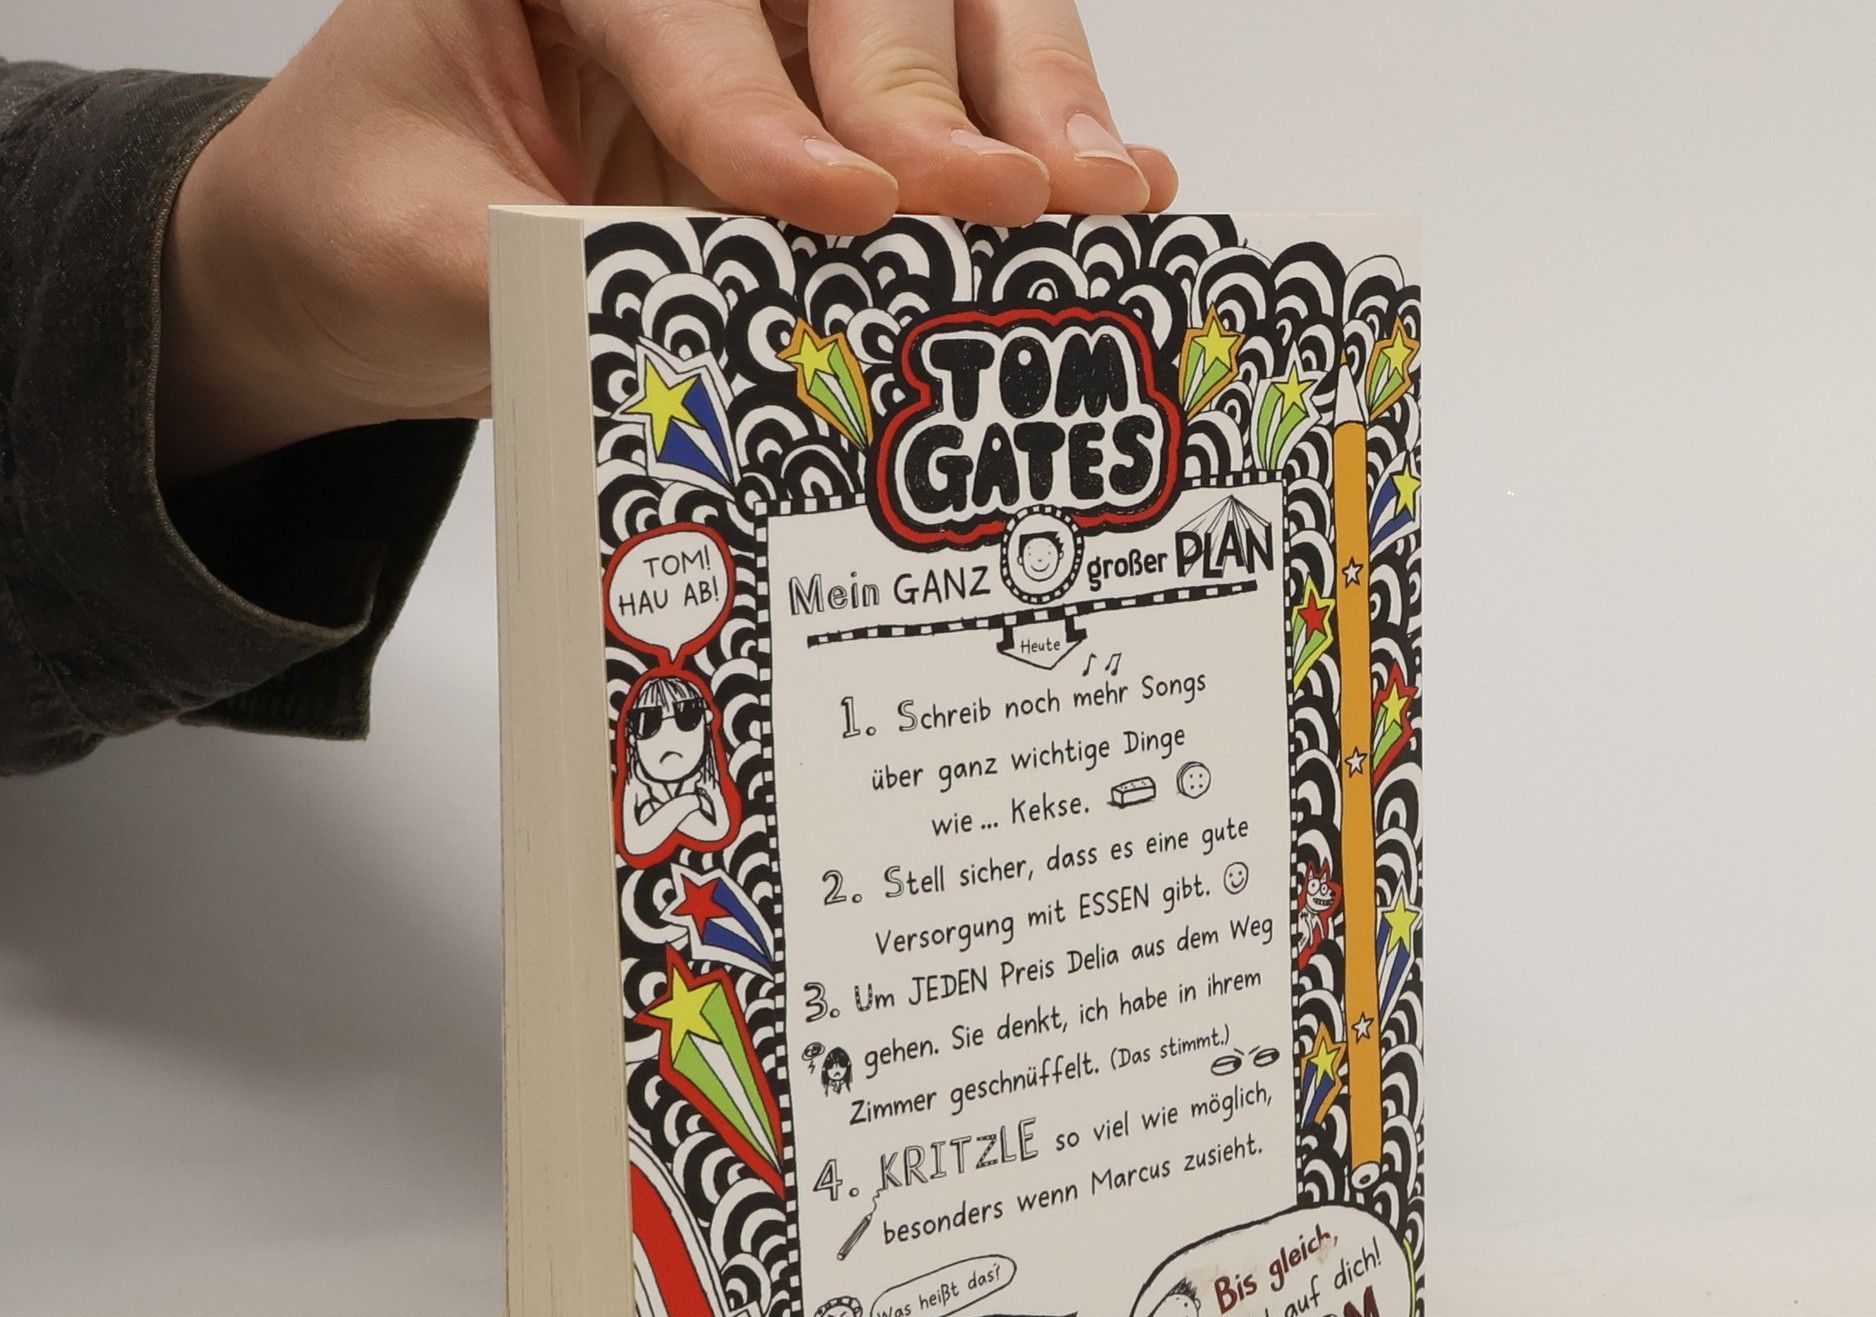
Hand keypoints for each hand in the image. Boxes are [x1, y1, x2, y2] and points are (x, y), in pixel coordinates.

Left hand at [157, 0, 1177, 478]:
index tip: (833, 202)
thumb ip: (533, 285)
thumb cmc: (375, 221)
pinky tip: (1112, 198)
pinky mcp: (837, 105)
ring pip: (942, 5)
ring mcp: (775, 24)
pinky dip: (1038, 141)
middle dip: (921, 87)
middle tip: (996, 197)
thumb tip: (700, 335)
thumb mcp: (410, 257)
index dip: (750, 103)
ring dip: (1029, 93)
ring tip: (1097, 193)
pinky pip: (964, 97)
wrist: (373, 255)